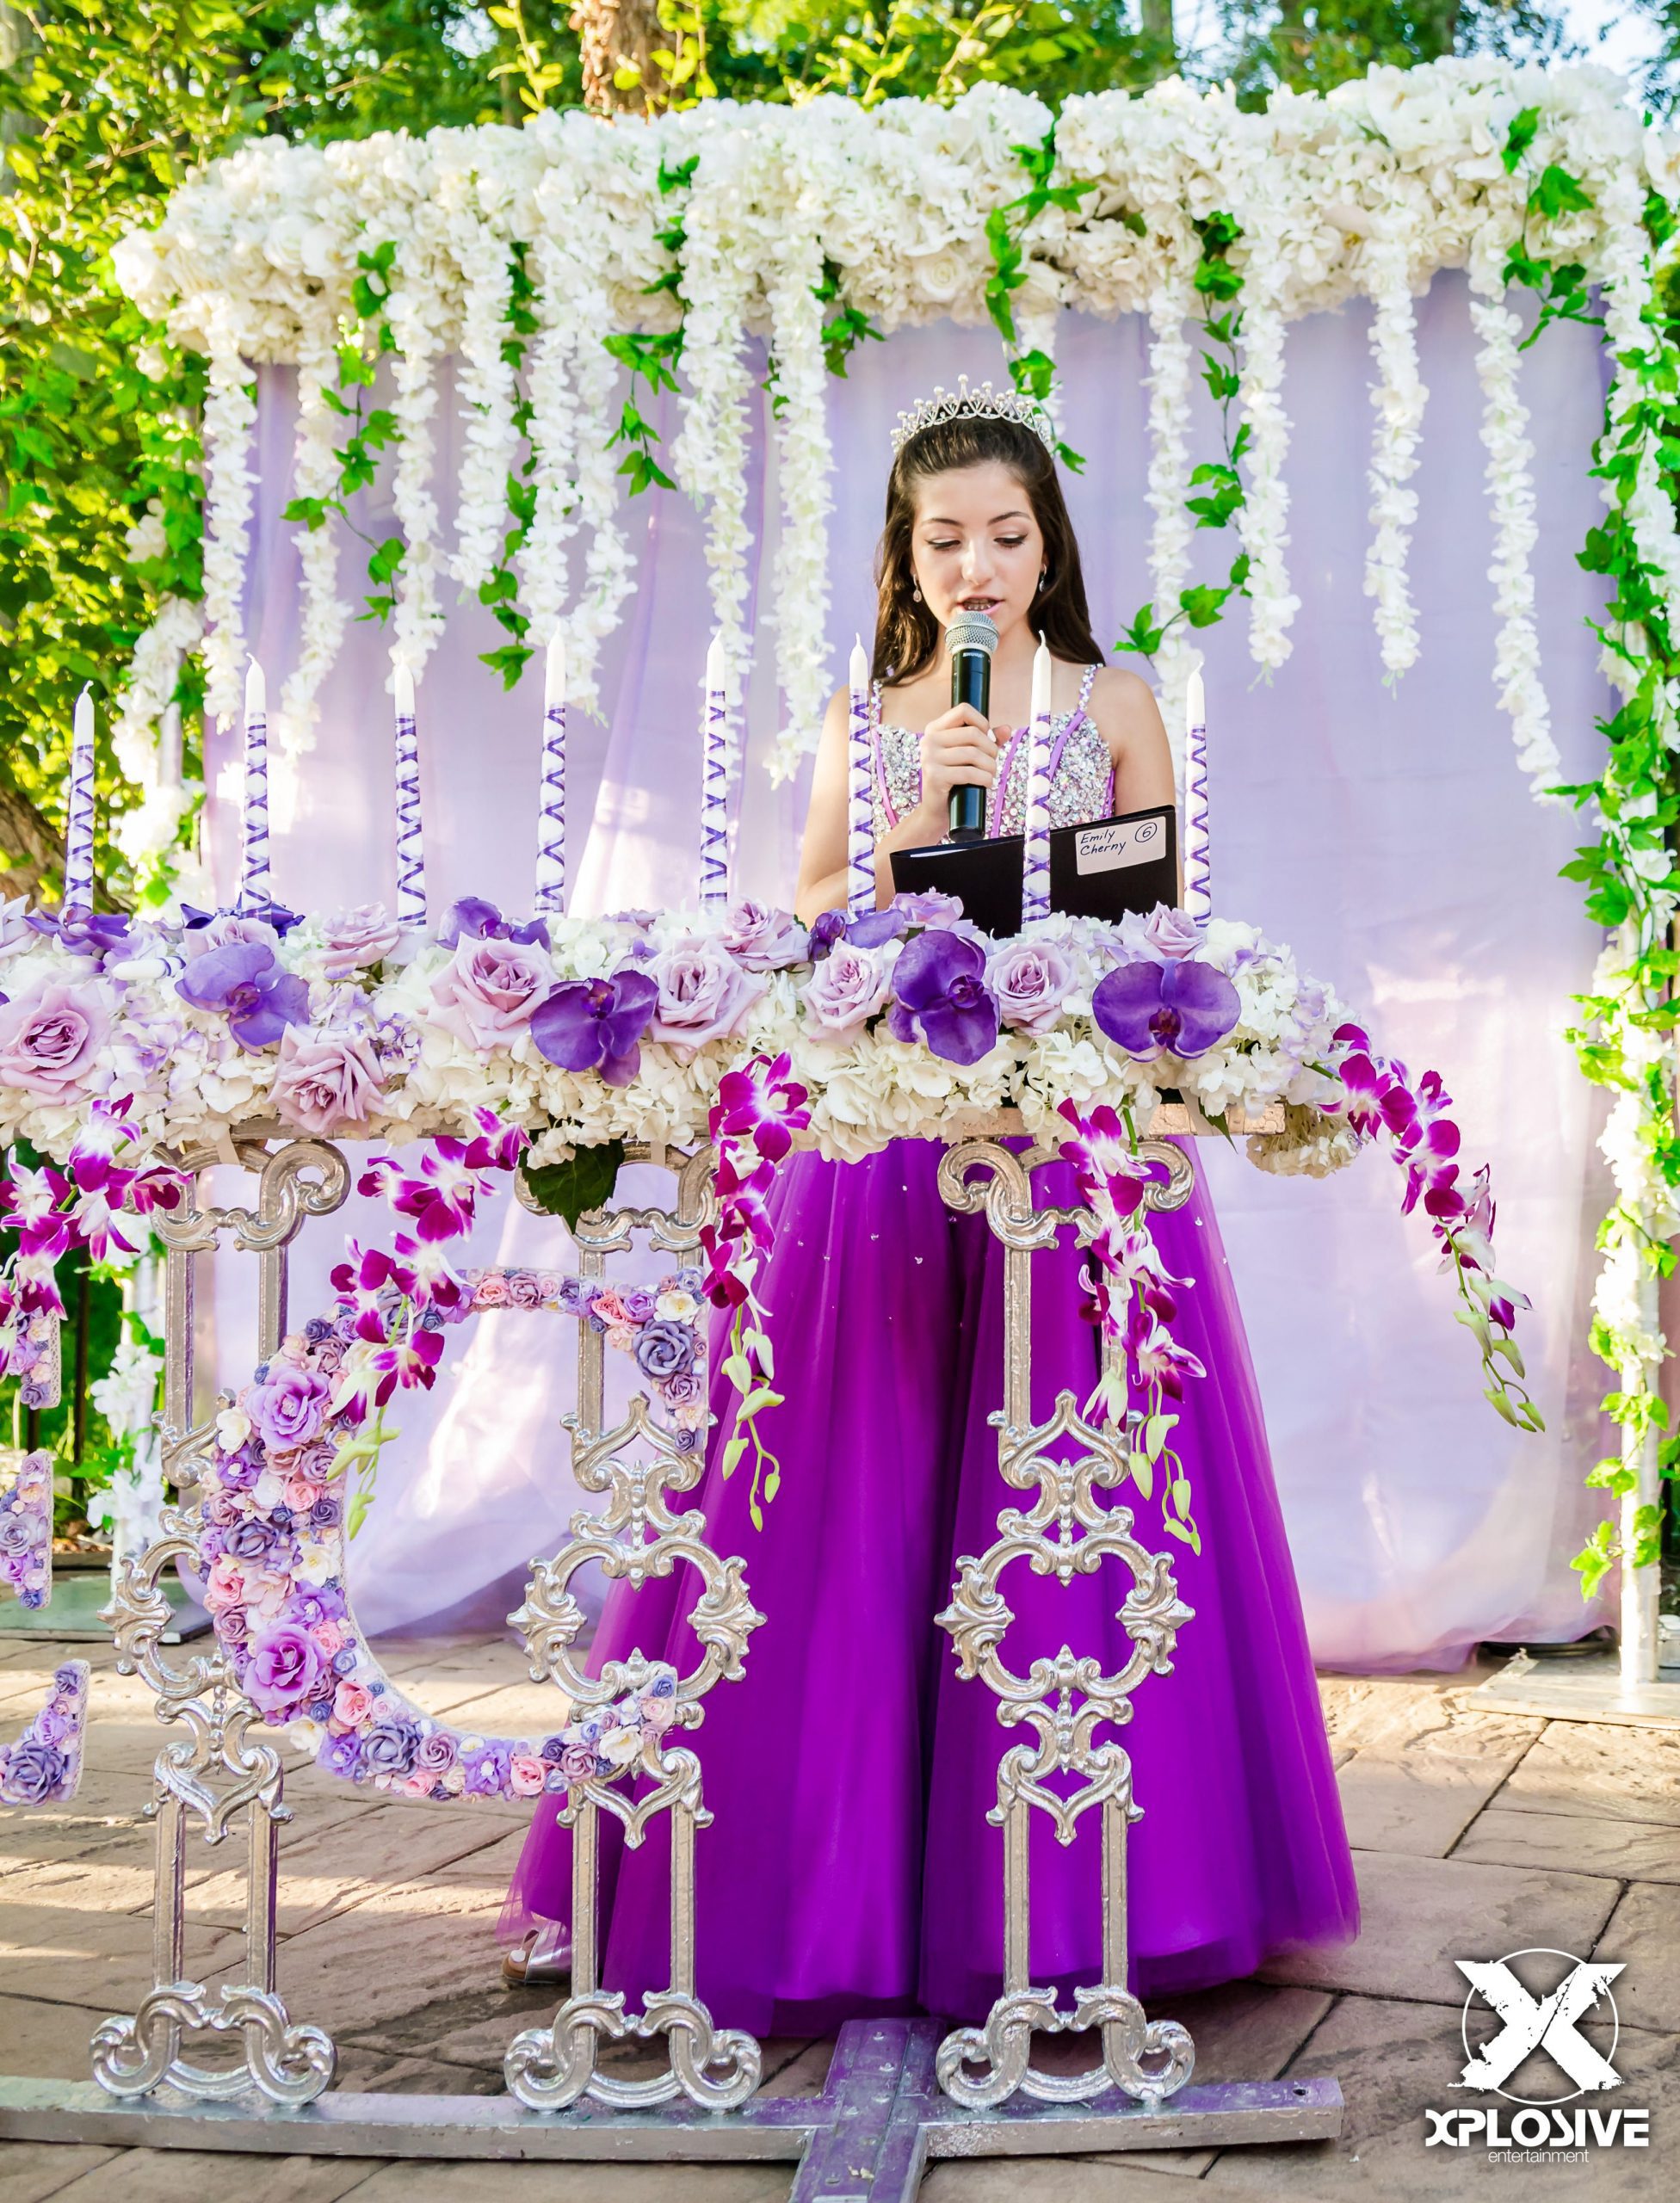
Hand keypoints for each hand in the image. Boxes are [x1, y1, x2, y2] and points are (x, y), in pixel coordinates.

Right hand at [915, 704, 1002, 823]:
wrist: (937, 811)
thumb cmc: (955, 780)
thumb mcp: (970, 756)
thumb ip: (987, 740)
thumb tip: (1007, 729)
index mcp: (934, 729)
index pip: (963, 710)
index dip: (982, 722)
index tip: (987, 739)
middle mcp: (929, 740)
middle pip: (972, 733)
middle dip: (991, 749)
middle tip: (992, 763)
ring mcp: (929, 758)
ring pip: (973, 753)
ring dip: (990, 766)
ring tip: (991, 774)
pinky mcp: (934, 776)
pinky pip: (969, 772)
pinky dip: (984, 778)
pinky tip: (987, 783)